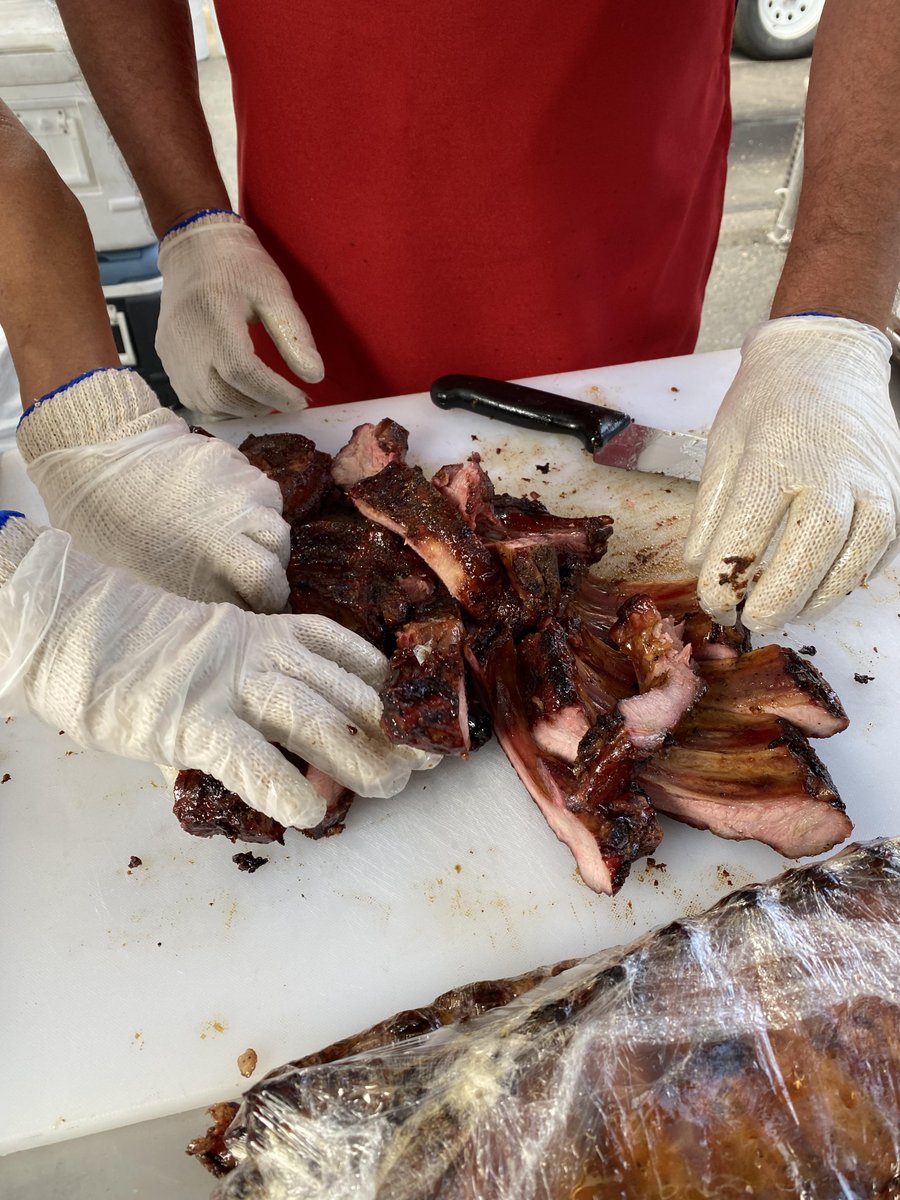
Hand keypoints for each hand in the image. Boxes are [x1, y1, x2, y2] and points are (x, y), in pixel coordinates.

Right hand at [0, 517, 433, 825]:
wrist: (82, 633)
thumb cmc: (152, 655)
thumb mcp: (224, 659)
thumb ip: (265, 706)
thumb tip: (301, 771)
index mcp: (277, 633)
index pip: (355, 658)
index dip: (396, 691)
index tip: (427, 718)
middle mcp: (265, 653)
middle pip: (348, 692)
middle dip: (395, 729)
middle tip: (427, 760)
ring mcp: (232, 685)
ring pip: (316, 721)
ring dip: (359, 758)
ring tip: (388, 787)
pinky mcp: (195, 720)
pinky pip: (252, 760)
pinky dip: (286, 788)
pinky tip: (311, 812)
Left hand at [18, 368, 290, 610]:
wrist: (97, 451)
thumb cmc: (108, 524)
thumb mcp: (142, 577)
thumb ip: (189, 595)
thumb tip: (219, 608)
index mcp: (218, 551)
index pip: (268, 584)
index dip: (267, 599)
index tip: (256, 605)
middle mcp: (240, 516)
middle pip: (280, 546)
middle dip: (272, 565)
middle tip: (251, 574)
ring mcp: (239, 481)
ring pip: (273, 511)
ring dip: (265, 530)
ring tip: (243, 538)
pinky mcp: (229, 455)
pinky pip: (255, 482)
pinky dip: (250, 500)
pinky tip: (227, 507)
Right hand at [156, 212, 322, 415]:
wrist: (192, 247)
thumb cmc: (237, 266)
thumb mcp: (275, 293)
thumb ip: (294, 336)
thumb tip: (314, 376)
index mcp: (215, 320)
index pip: (244, 374)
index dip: (275, 393)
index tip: (301, 400)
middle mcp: (187, 342)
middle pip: (222, 396)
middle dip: (259, 406)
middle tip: (284, 400)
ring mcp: (172, 353)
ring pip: (205, 403)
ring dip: (238, 410)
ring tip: (263, 398)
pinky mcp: (165, 357)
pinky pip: (190, 395)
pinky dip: (217, 404)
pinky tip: (238, 393)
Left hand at [684, 316, 899, 630]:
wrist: (827, 357)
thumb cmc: (766, 402)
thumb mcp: (723, 445)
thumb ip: (711, 508)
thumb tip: (700, 565)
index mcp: (774, 457)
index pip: (748, 533)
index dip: (728, 580)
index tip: (714, 603)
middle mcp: (830, 470)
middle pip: (811, 551)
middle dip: (780, 598)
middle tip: (755, 619)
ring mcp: (871, 480)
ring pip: (857, 555)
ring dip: (823, 596)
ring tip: (792, 612)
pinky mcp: (896, 487)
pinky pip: (886, 545)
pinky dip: (859, 574)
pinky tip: (831, 586)